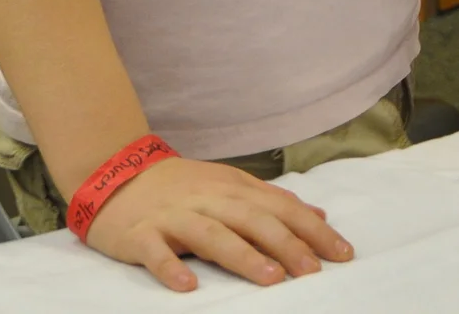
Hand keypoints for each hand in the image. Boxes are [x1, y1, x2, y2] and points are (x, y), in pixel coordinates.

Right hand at [84, 155, 352, 292]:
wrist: (115, 173)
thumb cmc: (181, 187)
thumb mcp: (230, 186)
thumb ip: (272, 201)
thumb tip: (317, 215)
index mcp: (233, 188)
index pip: (281, 208)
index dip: (312, 230)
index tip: (342, 254)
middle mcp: (208, 199)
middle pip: (252, 220)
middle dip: (286, 244)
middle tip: (313, 271)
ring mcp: (173, 216)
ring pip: (211, 234)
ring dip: (242, 255)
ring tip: (270, 277)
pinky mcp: (140, 234)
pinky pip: (155, 252)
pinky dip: (170, 267)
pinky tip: (188, 286)